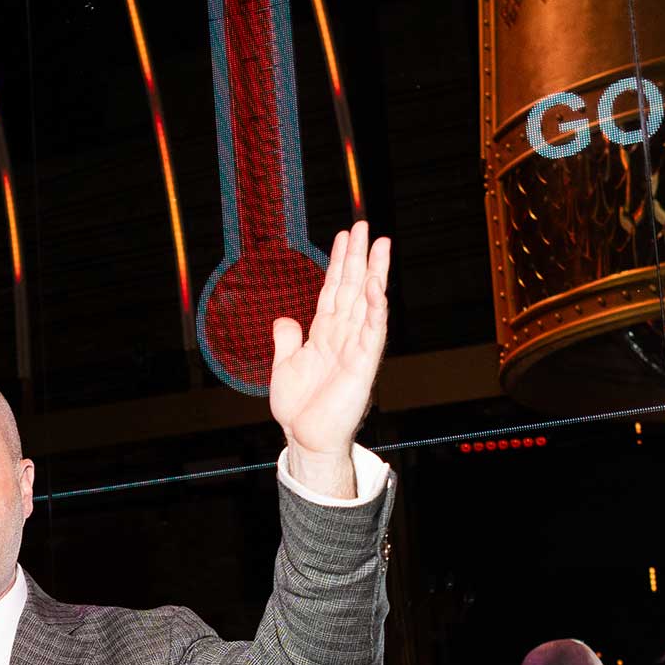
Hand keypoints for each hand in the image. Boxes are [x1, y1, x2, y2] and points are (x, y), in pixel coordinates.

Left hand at [270, 221, 390, 496]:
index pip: (333, 290)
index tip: (343, 236)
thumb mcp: (284, 366)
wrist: (305, 438)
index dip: (337, 263)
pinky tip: (376, 288)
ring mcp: (356, 348)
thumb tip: (284, 318)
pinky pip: (372, 333)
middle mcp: (343, 336)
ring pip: (367, 304)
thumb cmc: (299, 408)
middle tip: (364, 226)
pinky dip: (375, 310)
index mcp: (324, 334)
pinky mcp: (363, 366)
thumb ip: (286, 340)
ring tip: (380, 245)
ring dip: (373, 274)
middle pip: (352, 288)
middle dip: (358, 257)